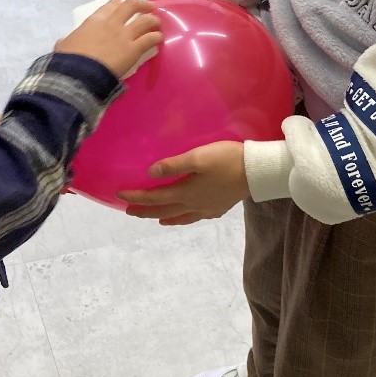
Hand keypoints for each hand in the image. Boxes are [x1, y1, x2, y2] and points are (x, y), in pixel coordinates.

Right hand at [56, 0, 162, 79]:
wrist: (80, 73)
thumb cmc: (69, 59)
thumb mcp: (64, 45)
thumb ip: (66, 41)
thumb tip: (62, 42)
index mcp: (94, 21)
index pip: (109, 6)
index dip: (117, 2)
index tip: (121, 1)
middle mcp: (112, 23)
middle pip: (131, 6)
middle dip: (141, 4)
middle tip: (148, 7)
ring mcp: (125, 35)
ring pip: (145, 20)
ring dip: (153, 20)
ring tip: (156, 24)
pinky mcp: (134, 49)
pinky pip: (150, 39)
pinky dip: (156, 37)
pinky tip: (158, 39)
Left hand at [119, 140, 248, 224]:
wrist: (256, 172)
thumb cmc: (226, 160)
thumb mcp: (198, 157)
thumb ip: (173, 165)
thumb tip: (150, 173)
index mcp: (186, 193)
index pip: (155, 198)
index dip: (136, 197)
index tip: (119, 196)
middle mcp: (194, 205)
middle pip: (164, 211)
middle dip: (145, 211)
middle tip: (129, 211)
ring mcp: (207, 208)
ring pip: (180, 217)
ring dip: (164, 217)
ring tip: (154, 219)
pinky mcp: (219, 207)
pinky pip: (195, 217)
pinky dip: (184, 218)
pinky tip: (187, 215)